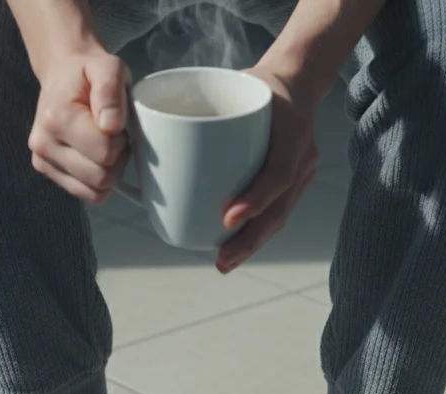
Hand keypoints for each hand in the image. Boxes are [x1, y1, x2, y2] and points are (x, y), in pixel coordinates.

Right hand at [27, 50, 132, 203]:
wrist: (61, 71)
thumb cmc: (88, 72)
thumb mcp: (108, 68)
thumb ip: (110, 92)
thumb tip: (111, 125)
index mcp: (57, 118)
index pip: (105, 152)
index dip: (121, 140)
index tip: (116, 123)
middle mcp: (43, 144)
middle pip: (100, 176)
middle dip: (116, 159)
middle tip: (113, 136)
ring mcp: (41, 160)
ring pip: (94, 191)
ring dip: (108, 172)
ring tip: (104, 145)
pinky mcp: (44, 170)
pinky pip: (85, 193)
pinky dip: (97, 182)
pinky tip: (94, 158)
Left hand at [218, 67, 319, 273]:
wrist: (296, 80)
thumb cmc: (252, 83)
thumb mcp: (232, 82)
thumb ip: (198, 106)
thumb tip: (141, 129)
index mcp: (290, 127)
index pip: (278, 171)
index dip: (255, 198)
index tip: (226, 218)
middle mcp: (303, 153)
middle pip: (280, 206)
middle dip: (250, 239)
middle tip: (220, 260)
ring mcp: (304, 170)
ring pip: (280, 215)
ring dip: (252, 243)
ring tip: (224, 262)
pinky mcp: (297, 180)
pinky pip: (279, 211)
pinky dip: (257, 231)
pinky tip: (237, 247)